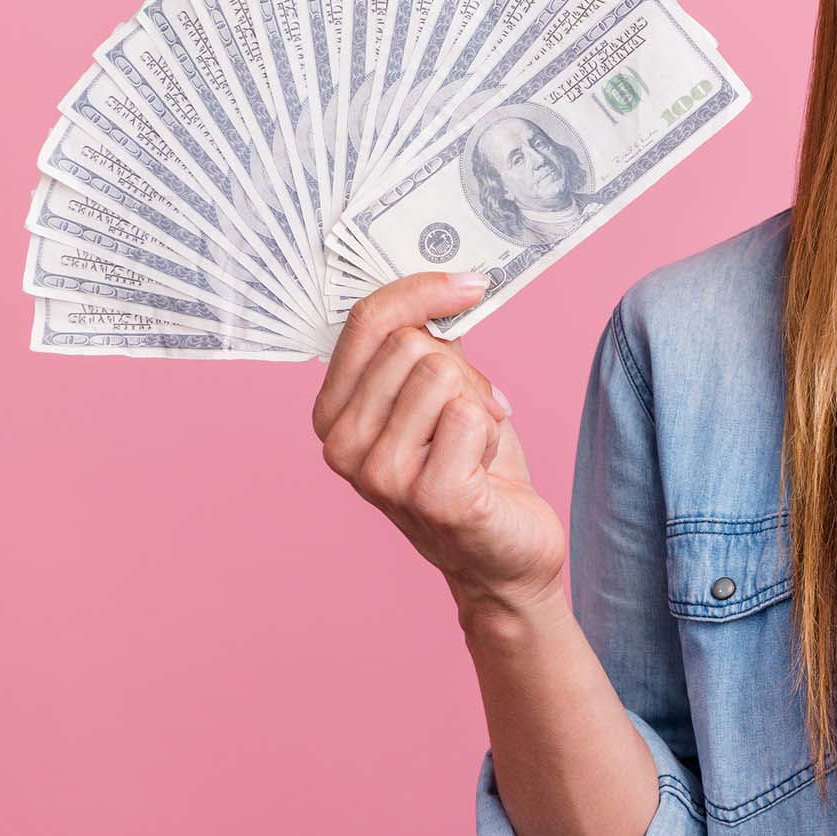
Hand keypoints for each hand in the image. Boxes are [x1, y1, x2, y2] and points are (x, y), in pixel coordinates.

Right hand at [312, 271, 565, 617]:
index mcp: (334, 413)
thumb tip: (441, 282)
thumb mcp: (440, 395)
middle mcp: (343, 446)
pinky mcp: (430, 496)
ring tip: (473, 443)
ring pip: (441, 374)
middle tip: (472, 413)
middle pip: (411, 345)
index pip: (367, 320)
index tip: (470, 283)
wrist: (502, 553)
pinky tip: (483, 469)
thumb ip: (425, 345)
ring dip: (476, 403)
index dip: (421, 289)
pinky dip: (491, 431)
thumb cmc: (471, 468)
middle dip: (460, 369)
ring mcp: (380, 476)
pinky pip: (470, 415)